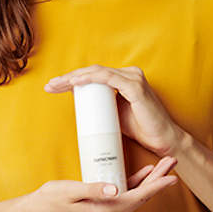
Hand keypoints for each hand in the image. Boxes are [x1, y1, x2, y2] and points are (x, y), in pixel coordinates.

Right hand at [21, 157, 178, 211]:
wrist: (38, 211)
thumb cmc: (51, 199)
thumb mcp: (71, 190)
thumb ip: (94, 189)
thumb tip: (115, 188)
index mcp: (104, 211)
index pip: (137, 197)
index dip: (156, 185)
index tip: (171, 176)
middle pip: (141, 197)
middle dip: (158, 180)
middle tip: (171, 163)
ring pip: (135, 197)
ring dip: (149, 182)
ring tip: (162, 167)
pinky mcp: (102, 210)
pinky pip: (125, 198)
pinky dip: (135, 186)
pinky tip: (142, 175)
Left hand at [44, 65, 188, 156]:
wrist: (162, 140)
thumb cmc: (140, 128)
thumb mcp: (113, 114)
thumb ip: (100, 105)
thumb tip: (79, 100)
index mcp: (124, 78)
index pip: (93, 74)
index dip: (72, 79)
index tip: (53, 87)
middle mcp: (129, 74)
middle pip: (92, 71)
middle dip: (68, 78)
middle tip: (50, 86)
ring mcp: (133, 78)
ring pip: (96, 72)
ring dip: (74, 78)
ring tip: (57, 85)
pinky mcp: (135, 87)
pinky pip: (108, 78)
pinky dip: (90, 78)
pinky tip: (75, 82)